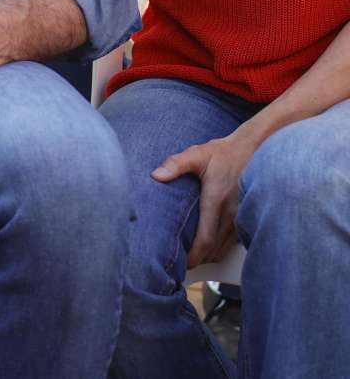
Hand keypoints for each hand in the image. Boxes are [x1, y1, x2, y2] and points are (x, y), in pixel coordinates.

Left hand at [151, 133, 256, 267]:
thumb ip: (176, 164)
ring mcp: (242, 216)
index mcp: (217, 199)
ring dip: (209, 256)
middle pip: (215, 248)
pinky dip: (220, 248)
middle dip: (199, 259)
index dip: (195, 255)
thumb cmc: (224, 152)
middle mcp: (232, 212)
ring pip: (225, 247)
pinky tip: (209, 247)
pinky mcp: (247, 216)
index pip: (207, 237)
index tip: (184, 263)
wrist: (256, 148)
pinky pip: (234, 241)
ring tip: (192, 258)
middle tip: (181, 264)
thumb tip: (156, 175)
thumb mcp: (198, 154)